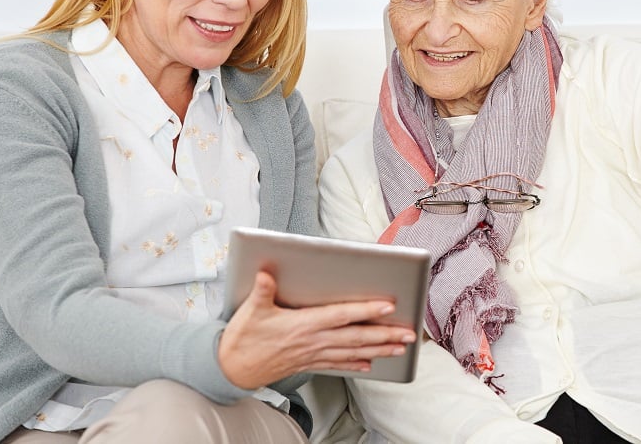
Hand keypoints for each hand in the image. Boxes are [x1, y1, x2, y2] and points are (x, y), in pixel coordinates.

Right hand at [218, 270, 416, 388]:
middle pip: (356, 337)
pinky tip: (371, 364)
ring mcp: (313, 354)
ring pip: (353, 352)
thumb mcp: (251, 311)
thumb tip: (265, 271)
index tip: (388, 306)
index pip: (341, 316)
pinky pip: (338, 364)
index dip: (365, 311)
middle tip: (409, 334)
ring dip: (379, 350)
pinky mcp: (309, 363)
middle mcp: (313, 341)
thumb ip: (262, 290)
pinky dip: (356, 363)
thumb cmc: (242, 338)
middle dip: (385, 335)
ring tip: (401, 348)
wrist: (231, 369)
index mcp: (303, 325)